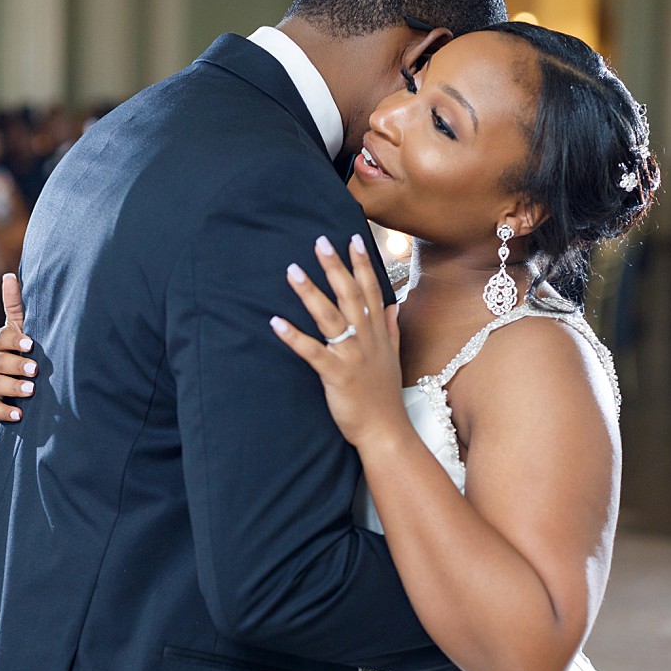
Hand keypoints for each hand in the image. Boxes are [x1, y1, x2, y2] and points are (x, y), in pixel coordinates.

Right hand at [0, 272, 36, 421]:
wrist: (16, 378)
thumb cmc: (21, 348)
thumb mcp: (20, 328)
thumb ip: (16, 306)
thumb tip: (9, 275)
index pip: (0, 338)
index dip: (15, 341)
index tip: (32, 344)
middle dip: (16, 366)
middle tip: (36, 370)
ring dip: (12, 388)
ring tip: (31, 391)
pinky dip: (3, 411)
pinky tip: (19, 415)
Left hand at [270, 234, 407, 450]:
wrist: (386, 431)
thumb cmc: (384, 396)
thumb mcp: (393, 358)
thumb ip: (392, 329)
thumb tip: (393, 305)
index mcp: (378, 334)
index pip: (371, 291)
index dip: (362, 264)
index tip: (354, 239)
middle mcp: (366, 340)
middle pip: (350, 296)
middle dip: (335, 267)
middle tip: (320, 242)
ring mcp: (352, 356)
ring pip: (330, 318)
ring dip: (310, 293)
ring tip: (293, 271)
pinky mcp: (336, 375)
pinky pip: (312, 352)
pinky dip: (294, 337)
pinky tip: (276, 322)